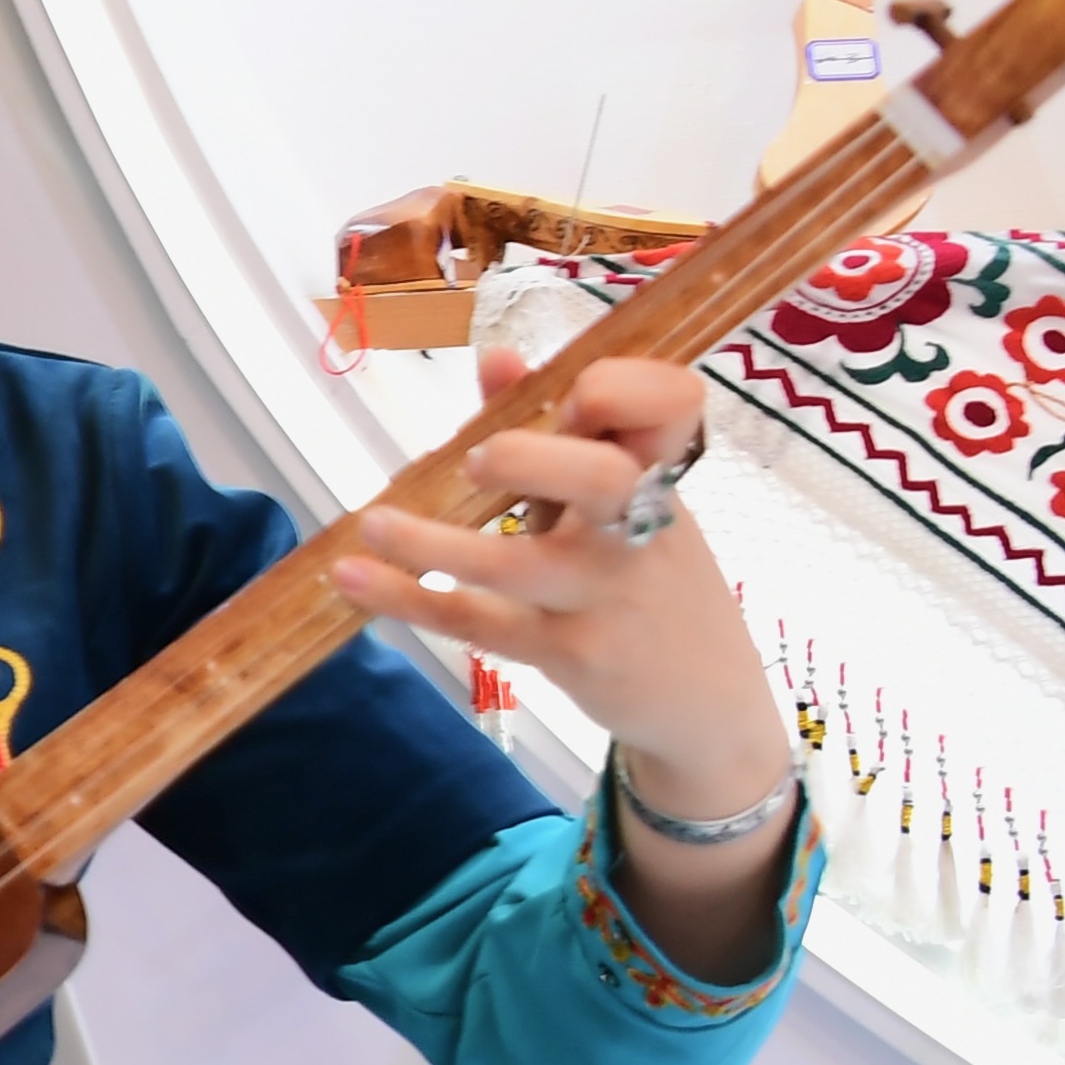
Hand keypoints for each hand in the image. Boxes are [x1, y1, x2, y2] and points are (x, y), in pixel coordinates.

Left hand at [335, 349, 785, 812]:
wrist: (709, 706)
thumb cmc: (650, 582)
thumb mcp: (620, 506)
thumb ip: (554, 433)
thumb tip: (495, 359)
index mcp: (660, 473)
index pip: (672, 404)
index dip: (626, 386)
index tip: (576, 392)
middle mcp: (642, 528)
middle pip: (601, 478)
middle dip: (532, 458)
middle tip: (474, 461)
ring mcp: (605, 595)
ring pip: (518, 564)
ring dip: (434, 541)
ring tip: (374, 521)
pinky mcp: (570, 655)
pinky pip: (479, 623)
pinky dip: (408, 598)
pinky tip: (354, 577)